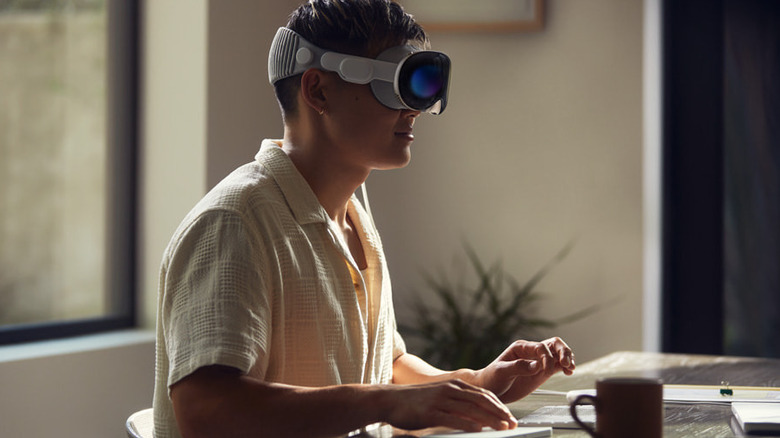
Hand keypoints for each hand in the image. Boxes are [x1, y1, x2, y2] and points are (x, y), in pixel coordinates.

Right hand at [381, 379, 517, 432]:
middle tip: (513, 423)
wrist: (389, 399)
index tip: (511, 416)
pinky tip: (478, 429)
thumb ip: (458, 405)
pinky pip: (453, 418)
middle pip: (482, 400)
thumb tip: (477, 418)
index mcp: (454, 385)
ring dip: (490, 419)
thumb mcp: (440, 398)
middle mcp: (450, 389)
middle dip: (500, 412)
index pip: (483, 394)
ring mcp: (441, 400)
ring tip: (503, 427)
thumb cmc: (415, 401)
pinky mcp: (431, 412)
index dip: (499, 405)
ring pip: (471, 409)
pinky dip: (468, 423)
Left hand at [474, 337, 575, 402]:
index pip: (540, 347)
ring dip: (567, 358)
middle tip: (566, 364)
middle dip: (563, 352)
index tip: (545, 370)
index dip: (546, 357)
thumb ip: (519, 367)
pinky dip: (565, 367)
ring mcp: (537, 362)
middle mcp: (531, 352)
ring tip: (570, 368)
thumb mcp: (501, 372)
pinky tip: (569, 372)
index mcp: (521, 347)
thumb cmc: (491, 378)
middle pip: (554, 345)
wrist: (490, 390)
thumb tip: (537, 365)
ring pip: (558, 354)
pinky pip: (557, 366)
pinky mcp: (541, 373)